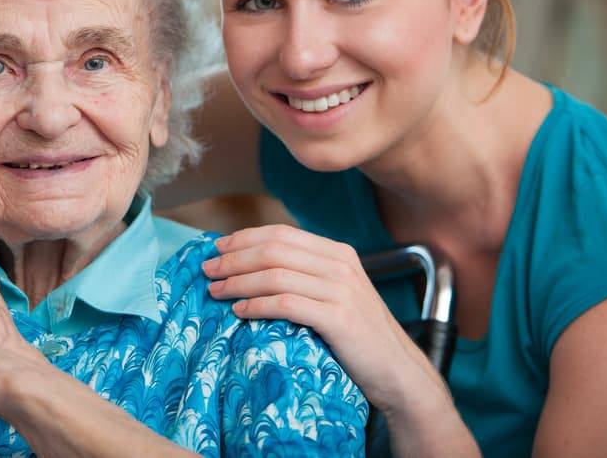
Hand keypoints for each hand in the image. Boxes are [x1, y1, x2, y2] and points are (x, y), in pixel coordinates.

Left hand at [201, 224, 446, 412]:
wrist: (398, 372)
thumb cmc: (357, 336)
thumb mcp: (335, 294)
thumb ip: (304, 274)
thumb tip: (253, 264)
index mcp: (337, 252)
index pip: (281, 233)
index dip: (244, 238)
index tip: (217, 249)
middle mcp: (340, 265)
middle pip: (273, 250)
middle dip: (234, 258)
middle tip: (208, 271)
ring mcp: (341, 290)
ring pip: (275, 274)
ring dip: (238, 282)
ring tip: (216, 292)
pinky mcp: (339, 318)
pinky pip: (286, 303)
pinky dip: (257, 305)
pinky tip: (240, 312)